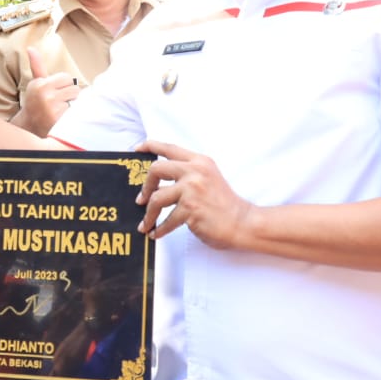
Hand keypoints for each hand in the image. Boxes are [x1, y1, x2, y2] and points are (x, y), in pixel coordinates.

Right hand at [16, 47, 80, 137]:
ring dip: (72, 105)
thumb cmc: (35, 102)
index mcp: (40, 84)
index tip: (54, 94)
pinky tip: (62, 119)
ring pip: (76, 99)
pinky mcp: (58, 118)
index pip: (66, 78)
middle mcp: (44, 94)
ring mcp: (52, 107)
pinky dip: (72, 115)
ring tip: (60, 110)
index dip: (63, 86)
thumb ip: (37, 66)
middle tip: (58, 103)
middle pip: (74, 88)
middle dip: (69, 95)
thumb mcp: (36, 84)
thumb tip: (31, 48)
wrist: (29, 127)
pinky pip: (75, 111)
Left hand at [135, 140, 252, 248]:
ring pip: (156, 198)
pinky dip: (159, 229)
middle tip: (142, 200)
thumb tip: (159, 182)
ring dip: (149, 214)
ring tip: (147, 223)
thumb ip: (189, 174)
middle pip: (156, 169)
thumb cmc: (225, 205)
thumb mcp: (210, 178)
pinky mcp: (190, 209)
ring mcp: (192, 189)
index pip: (170, 148)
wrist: (243, 222)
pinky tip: (157, 233)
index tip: (136, 150)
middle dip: (145, 186)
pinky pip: (166, 219)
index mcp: (200, 161)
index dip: (150, 146)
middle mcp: (195, 171)